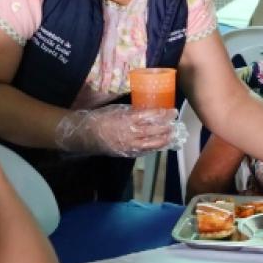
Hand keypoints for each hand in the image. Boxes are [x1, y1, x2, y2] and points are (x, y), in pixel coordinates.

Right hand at [55, 104, 179, 156]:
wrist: (87, 134)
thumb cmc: (102, 118)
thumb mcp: (119, 110)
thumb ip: (133, 111)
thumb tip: (148, 111)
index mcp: (129, 119)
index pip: (152, 116)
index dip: (164, 115)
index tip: (172, 112)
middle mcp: (132, 133)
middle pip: (155, 131)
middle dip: (167, 127)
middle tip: (175, 123)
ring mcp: (130, 145)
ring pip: (152, 144)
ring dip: (164, 140)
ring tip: (171, 136)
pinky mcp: (127, 153)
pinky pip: (144, 151)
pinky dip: (153, 148)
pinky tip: (160, 145)